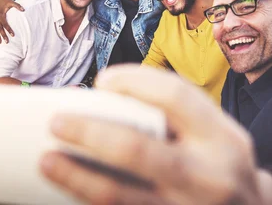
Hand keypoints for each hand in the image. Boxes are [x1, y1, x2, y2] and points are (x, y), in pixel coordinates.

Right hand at [0, 0, 23, 43]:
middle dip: (3, 35)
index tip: (13, 35)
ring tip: (0, 43)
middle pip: (0, 28)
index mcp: (0, 14)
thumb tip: (24, 10)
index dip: (9, 29)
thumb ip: (17, 5)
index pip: (5, 24)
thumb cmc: (5, 0)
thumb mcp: (11, 2)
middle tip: (7, 42)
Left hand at [40, 65, 261, 204]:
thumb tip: (108, 92)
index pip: (175, 96)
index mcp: (223, 138)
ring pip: (120, 196)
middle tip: (56, 122)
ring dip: (77, 177)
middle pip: (137, 151)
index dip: (133, 81)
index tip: (102, 80)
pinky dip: (92, 201)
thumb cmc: (223, 162)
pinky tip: (73, 190)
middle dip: (90, 134)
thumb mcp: (217, 131)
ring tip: (48, 160)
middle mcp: (208, 175)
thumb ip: (176, 112)